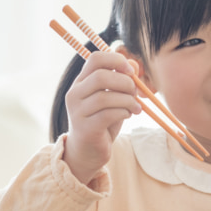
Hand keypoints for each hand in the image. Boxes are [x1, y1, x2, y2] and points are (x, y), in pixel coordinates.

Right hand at [62, 51, 141, 183]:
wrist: (89, 151)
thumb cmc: (102, 121)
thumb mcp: (114, 98)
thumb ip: (123, 80)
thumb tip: (134, 64)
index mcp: (81, 82)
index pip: (95, 59)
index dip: (116, 60)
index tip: (132, 71)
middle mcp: (75, 94)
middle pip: (101, 76)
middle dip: (125, 83)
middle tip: (136, 93)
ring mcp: (77, 111)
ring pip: (105, 97)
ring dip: (127, 100)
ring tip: (136, 108)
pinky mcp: (85, 128)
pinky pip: (108, 114)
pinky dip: (123, 112)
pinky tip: (128, 115)